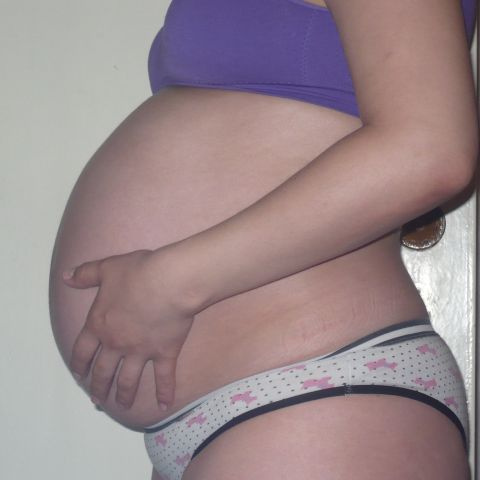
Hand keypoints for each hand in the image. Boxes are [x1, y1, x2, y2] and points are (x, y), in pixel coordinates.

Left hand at [63, 247, 195, 409]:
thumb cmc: (137, 273)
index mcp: (100, 324)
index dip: (79, 364)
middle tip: (96, 400)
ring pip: (129, 379)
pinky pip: (164, 377)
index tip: (78, 375)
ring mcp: (141, 352)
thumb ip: (85, 274)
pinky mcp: (164, 353)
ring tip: (121, 406)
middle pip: (103, 371)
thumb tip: (65, 277)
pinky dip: (164, 392)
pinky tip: (164, 406)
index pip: (83, 350)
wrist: (169, 282)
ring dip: (124, 395)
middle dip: (98, 386)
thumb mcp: (107, 268)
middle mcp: (117, 344)